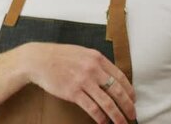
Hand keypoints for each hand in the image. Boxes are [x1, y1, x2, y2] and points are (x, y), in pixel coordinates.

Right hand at [21, 42, 135, 123]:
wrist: (38, 59)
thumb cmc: (58, 56)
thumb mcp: (81, 53)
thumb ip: (96, 63)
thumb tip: (110, 77)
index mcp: (97, 58)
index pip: (120, 77)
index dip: (129, 91)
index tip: (133, 100)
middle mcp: (92, 69)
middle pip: (117, 91)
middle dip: (128, 106)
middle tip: (132, 115)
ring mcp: (83, 81)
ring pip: (107, 102)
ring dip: (117, 115)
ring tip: (122, 123)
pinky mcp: (73, 92)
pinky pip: (92, 108)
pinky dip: (100, 118)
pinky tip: (103, 122)